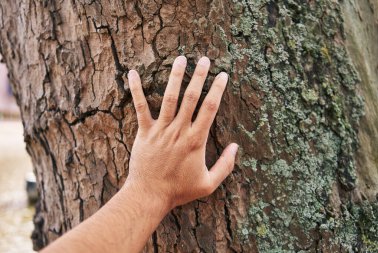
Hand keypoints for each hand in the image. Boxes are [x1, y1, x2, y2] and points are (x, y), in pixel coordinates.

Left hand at [124, 56, 238, 211]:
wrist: (150, 195)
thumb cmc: (179, 190)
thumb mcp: (209, 184)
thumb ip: (225, 166)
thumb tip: (236, 147)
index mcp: (196, 140)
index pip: (210, 108)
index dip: (218, 89)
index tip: (223, 75)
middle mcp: (179, 131)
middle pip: (191, 97)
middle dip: (199, 76)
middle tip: (204, 59)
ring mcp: (161, 130)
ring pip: (169, 98)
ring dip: (175, 77)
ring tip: (180, 59)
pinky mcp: (144, 132)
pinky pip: (141, 107)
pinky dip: (136, 90)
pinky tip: (133, 73)